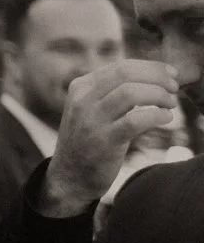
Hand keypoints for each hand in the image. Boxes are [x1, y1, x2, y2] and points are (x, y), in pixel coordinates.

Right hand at [38, 60, 179, 218]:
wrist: (69, 176)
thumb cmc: (89, 140)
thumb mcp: (90, 109)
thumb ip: (111, 92)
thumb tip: (154, 77)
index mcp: (80, 88)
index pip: (121, 66)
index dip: (152, 67)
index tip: (171, 74)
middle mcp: (83, 100)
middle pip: (125, 74)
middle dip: (157, 77)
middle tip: (173, 88)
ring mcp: (91, 121)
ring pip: (131, 93)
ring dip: (159, 95)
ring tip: (170, 104)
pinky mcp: (104, 141)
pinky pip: (136, 120)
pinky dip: (157, 116)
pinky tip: (166, 118)